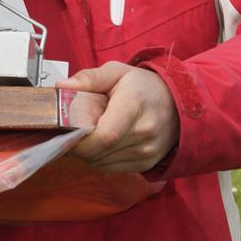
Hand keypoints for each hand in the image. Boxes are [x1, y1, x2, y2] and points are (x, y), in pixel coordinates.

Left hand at [58, 62, 178, 173]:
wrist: (179, 102)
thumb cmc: (144, 86)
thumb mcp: (117, 72)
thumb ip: (89, 78)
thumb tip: (61, 87)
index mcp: (133, 105)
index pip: (104, 136)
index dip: (80, 140)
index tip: (66, 133)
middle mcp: (144, 132)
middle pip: (100, 152)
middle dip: (79, 146)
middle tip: (72, 131)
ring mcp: (147, 151)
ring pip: (103, 163)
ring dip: (89, 153)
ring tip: (89, 134)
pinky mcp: (146, 163)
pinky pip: (112, 168)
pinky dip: (101, 159)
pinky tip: (102, 143)